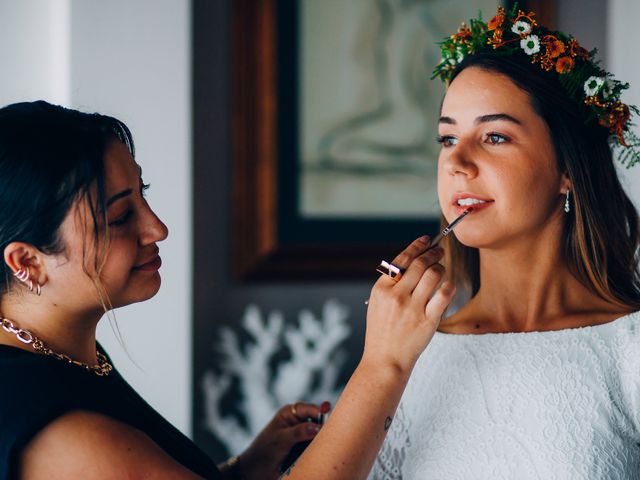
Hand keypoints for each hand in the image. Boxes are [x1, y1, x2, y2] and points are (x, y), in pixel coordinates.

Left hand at [235, 402, 326, 479]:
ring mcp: (301, 435)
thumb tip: (318, 427)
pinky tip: (317, 454)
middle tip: (329, 436)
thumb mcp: (281, 439)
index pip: (310, 409)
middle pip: (317, 421)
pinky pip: (315, 447)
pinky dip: (316, 450)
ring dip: (319, 441)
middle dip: (322, 429)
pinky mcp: (303, 448)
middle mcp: (298, 421)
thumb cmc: (264, 450)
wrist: (255, 471)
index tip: (329, 422)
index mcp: (290, 412)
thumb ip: (299, 432)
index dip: (321, 413)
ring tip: (323, 447)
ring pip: (317, 435)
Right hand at [362, 236, 455, 375]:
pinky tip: (447, 286)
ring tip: (441, 269)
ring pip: (434, 274)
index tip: (425, 240)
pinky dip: (448, 286)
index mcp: (381, 289)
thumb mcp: (377, 303)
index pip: (402, 259)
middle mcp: (397, 296)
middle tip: (439, 251)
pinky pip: (444, 294)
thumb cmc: (381, 332)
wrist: (385, 360)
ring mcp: (413, 308)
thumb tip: (412, 262)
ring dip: (441, 268)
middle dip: (433, 253)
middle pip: (420, 264)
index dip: (416, 246)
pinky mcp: (428, 320)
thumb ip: (391, 284)